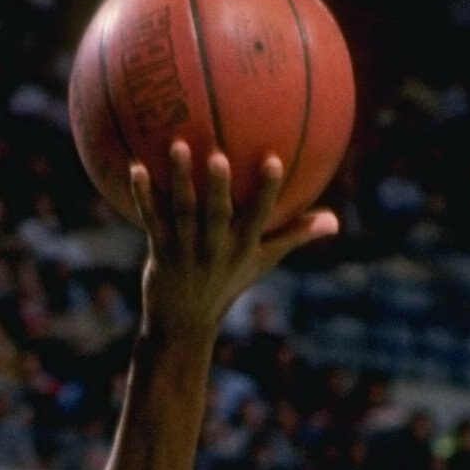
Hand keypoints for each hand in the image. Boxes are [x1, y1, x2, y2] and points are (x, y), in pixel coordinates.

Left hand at [131, 141, 337, 344]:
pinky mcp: (160, 250)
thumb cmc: (228, 283)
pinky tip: (135, 166)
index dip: (266, 192)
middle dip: (219, 187)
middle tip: (218, 155)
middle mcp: (215, 248)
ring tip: (177, 146)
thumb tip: (334, 221)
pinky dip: (143, 194)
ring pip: (182, 211)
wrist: (183, 323)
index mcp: (243, 247)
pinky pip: (151, 218)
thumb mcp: (263, 261)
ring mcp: (186, 250)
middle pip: (218, 215)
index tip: (273, 161)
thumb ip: (295, 235)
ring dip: (180, 179)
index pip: (259, 217)